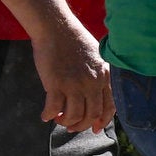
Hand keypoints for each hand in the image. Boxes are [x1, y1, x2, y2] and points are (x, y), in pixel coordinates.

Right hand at [30, 11, 117, 134]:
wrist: (56, 27)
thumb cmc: (73, 41)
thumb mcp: (95, 57)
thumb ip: (97, 75)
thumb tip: (92, 96)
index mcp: (104, 75)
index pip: (110, 106)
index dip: (102, 120)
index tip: (94, 128)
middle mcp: (92, 81)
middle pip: (91, 114)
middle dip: (81, 125)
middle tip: (70, 125)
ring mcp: (75, 83)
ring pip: (73, 115)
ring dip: (65, 121)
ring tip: (58, 118)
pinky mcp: (56, 83)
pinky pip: (53, 108)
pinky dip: (48, 115)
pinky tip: (45, 114)